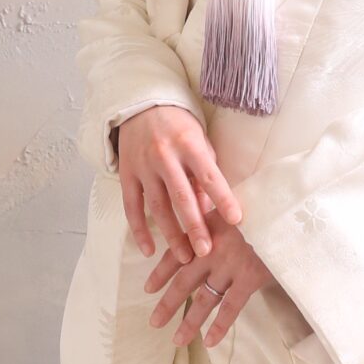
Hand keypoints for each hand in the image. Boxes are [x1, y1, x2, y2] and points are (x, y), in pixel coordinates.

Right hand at [115, 104, 242, 262]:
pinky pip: (132, 207)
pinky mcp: (126, 174)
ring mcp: (143, 167)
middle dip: (195, 227)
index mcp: (189, 145)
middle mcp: (165, 156)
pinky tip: (149, 249)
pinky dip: (139, 230)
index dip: (223, 199)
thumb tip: (210, 209)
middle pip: (182, 197)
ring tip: (184, 257)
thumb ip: (205, 172)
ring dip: (171, 234)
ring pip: (157, 206)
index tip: (236, 221)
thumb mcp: (199, 141)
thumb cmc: (179, 127)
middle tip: (206, 251)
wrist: (140, 106)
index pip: (209, 176)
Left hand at [144, 210, 275, 346]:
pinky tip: (209, 342)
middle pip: (183, 282)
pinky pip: (230, 307)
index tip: (149, 288)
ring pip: (203, 300)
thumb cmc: (262, 201)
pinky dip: (219, 326)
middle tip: (154, 322)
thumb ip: (217, 215)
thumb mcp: (231, 203)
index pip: (176, 254)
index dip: (161, 273)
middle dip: (168, 304)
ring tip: (177, 340)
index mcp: (205, 229)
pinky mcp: (249, 277)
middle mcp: (211, 249)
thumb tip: (205, 222)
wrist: (284, 208)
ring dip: (189, 322)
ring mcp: (229, 265)